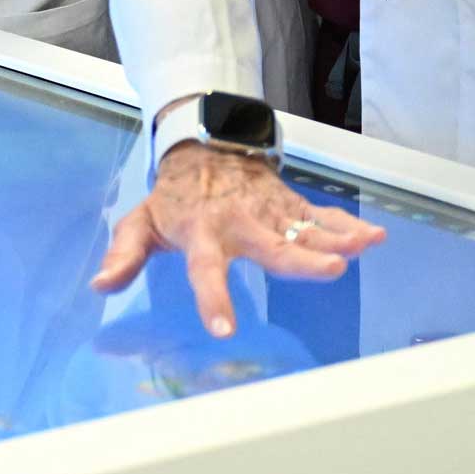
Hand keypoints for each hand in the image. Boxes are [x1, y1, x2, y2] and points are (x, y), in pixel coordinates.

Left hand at [92, 136, 385, 336]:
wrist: (206, 144)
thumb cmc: (175, 195)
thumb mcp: (140, 221)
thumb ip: (123, 255)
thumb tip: (100, 285)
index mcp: (201, 234)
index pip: (205, 272)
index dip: (214, 300)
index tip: (225, 329)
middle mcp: (240, 224)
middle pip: (272, 247)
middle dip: (300, 260)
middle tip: (327, 270)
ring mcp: (270, 212)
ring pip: (304, 230)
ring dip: (335, 239)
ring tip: (363, 247)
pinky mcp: (291, 206)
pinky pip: (321, 218)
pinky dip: (348, 226)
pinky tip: (374, 237)